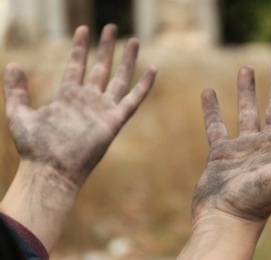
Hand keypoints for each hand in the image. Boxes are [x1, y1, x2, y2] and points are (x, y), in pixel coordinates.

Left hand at [1, 24, 155, 252]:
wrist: (51, 170)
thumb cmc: (34, 148)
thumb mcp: (19, 114)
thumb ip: (16, 90)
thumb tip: (12, 65)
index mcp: (68, 97)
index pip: (77, 66)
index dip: (80, 48)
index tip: (83, 29)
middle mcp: (88, 101)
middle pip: (101, 68)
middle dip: (106, 47)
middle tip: (111, 27)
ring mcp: (103, 109)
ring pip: (119, 79)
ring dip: (127, 60)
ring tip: (133, 39)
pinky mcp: (115, 120)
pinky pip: (133, 99)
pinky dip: (144, 86)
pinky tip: (152, 70)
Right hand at [179, 53, 270, 258]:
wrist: (225, 219)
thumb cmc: (258, 200)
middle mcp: (267, 143)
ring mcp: (244, 147)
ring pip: (247, 111)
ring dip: (247, 90)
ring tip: (246, 68)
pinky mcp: (221, 153)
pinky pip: (216, 126)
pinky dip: (212, 109)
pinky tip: (208, 92)